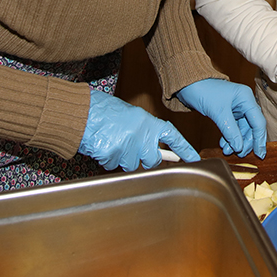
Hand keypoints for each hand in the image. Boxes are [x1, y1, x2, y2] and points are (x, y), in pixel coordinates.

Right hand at [78, 90, 199, 170]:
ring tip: (111, 140)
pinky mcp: (113, 157)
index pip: (172, 137)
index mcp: (148, 123)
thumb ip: (144, 130)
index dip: (184, 149)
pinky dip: (108, 159)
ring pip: (132, 165)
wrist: (82, 112)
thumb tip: (152, 146)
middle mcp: (141, 136)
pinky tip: (102, 145)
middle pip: (152, 160)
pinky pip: (114, 166)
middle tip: (129, 145)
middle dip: (143, 158)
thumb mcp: (131, 115)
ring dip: (123, 158)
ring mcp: (128, 148)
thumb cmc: (104, 111)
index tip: (194, 159)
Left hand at [177, 79, 267, 157]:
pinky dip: (230, 137)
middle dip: (246, 142)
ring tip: (228, 151)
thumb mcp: (218, 112)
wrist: (188, 85)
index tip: (259, 154)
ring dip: (236, 141)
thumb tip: (239, 147)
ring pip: (242, 129)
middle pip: (252, 127)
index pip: (258, 122)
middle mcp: (244, 102)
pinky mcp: (229, 112)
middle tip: (240, 154)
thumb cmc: (203, 91)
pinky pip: (234, 128)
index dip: (259, 139)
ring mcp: (237, 107)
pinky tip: (224, 144)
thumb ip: (230, 131)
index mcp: (246, 98)